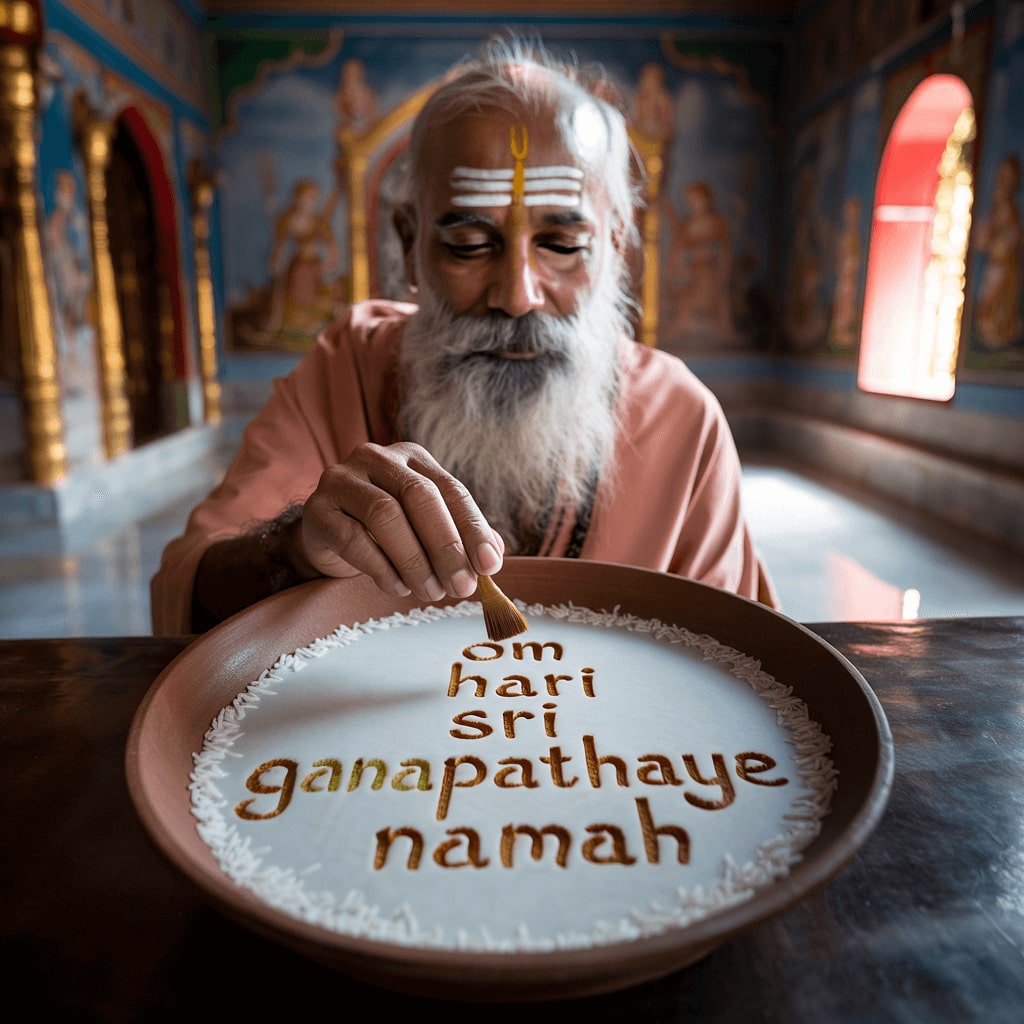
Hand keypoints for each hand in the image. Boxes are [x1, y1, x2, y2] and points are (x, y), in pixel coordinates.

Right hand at [300, 441, 503, 602]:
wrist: (327, 534)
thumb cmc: (386, 530)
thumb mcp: (425, 527)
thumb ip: (460, 536)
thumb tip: (494, 558)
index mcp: (413, 458)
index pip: (451, 489)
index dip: (473, 528)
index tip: (490, 566)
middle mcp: (377, 459)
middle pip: (419, 496)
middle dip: (446, 546)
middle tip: (461, 586)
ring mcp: (343, 480)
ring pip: (386, 515)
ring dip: (414, 560)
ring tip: (431, 591)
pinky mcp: (318, 509)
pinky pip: (352, 538)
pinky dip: (381, 568)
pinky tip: (398, 587)